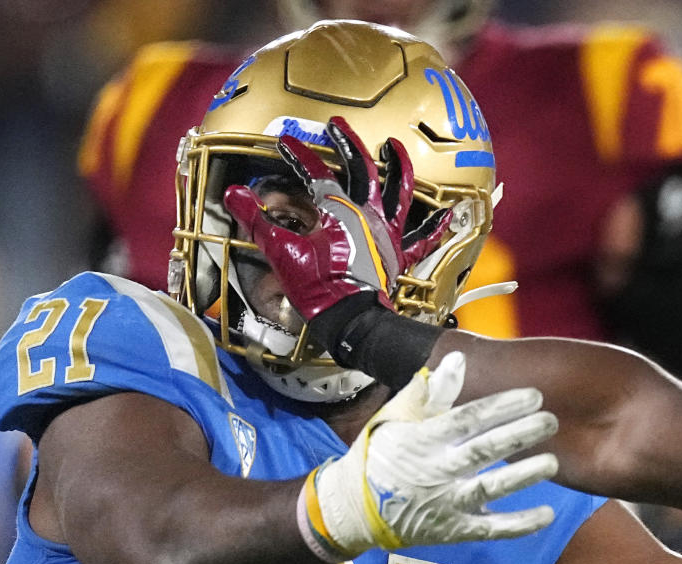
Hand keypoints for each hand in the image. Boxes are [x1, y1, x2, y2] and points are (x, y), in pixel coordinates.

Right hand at [223, 116, 451, 320]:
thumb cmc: (319, 288)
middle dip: (349, 143)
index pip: (315, 173)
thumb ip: (257, 220)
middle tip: (339, 125)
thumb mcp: (281, 252)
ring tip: (395, 147)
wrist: (350, 321)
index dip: (299, 154)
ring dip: (398, 166)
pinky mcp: (397, 255)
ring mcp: (386, 233)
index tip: (285, 142)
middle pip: (361, 169)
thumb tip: (233, 194)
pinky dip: (435, 227)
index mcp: (338, 210)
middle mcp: (367, 214)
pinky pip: (422, 239)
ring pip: (398, 191)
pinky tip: (447, 214)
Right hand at [297, 351, 559, 562]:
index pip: (467, 419)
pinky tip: (547, 514)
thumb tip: (458, 358)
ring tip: (552, 463)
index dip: (501, 406)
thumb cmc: (380, 454)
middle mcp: (435, 470)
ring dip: (522, 477)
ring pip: (489, 489)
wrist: (354, 508)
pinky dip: (519, 524)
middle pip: (483, 451)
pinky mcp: (452, 531)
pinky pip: (489, 529)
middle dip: (519, 435)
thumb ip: (430, 391)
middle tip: (551, 421)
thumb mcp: (397, 416)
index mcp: (423, 439)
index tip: (533, 395)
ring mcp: (445, 504)